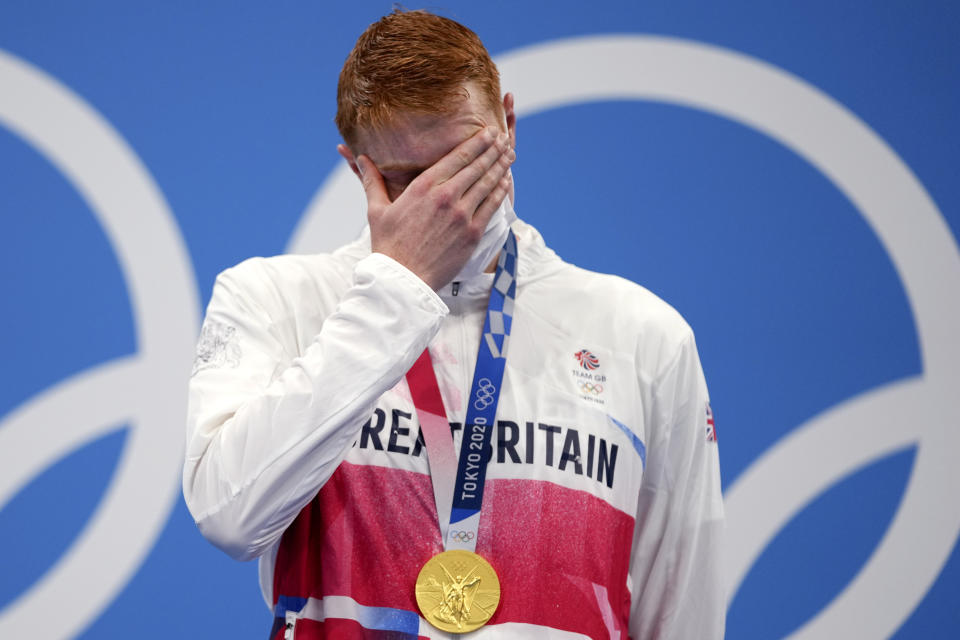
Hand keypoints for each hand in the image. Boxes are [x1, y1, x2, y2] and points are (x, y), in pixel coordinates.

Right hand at [355, 127, 514, 289]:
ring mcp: (462, 215)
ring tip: (509, 153)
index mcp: (424, 186)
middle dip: (493, 149)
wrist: (403, 279)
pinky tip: (506, 181)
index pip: (458, 156)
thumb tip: (360, 157)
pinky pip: (491, 206)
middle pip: (477, 166)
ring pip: (487, 183)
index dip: (477, 142)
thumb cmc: (388, 245)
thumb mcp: (376, 209)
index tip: (488, 131)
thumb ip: (372, 180)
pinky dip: (500, 191)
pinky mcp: (472, 234)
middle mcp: (446, 197)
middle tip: (504, 138)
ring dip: (501, 166)